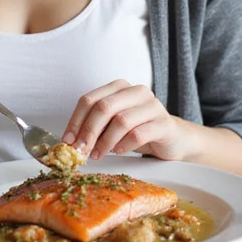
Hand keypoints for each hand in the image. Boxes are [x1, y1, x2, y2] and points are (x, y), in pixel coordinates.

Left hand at [61, 80, 189, 161]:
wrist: (173, 139)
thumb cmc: (139, 130)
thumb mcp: (113, 125)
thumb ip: (95, 127)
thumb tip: (71, 142)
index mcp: (119, 87)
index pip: (90, 99)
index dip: (75, 120)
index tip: (68, 140)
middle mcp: (136, 91)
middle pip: (104, 107)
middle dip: (88, 131)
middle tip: (81, 150)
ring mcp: (152, 106)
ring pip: (121, 121)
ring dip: (105, 142)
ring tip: (98, 154)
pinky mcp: (164, 123)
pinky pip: (139, 134)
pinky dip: (124, 146)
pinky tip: (119, 152)